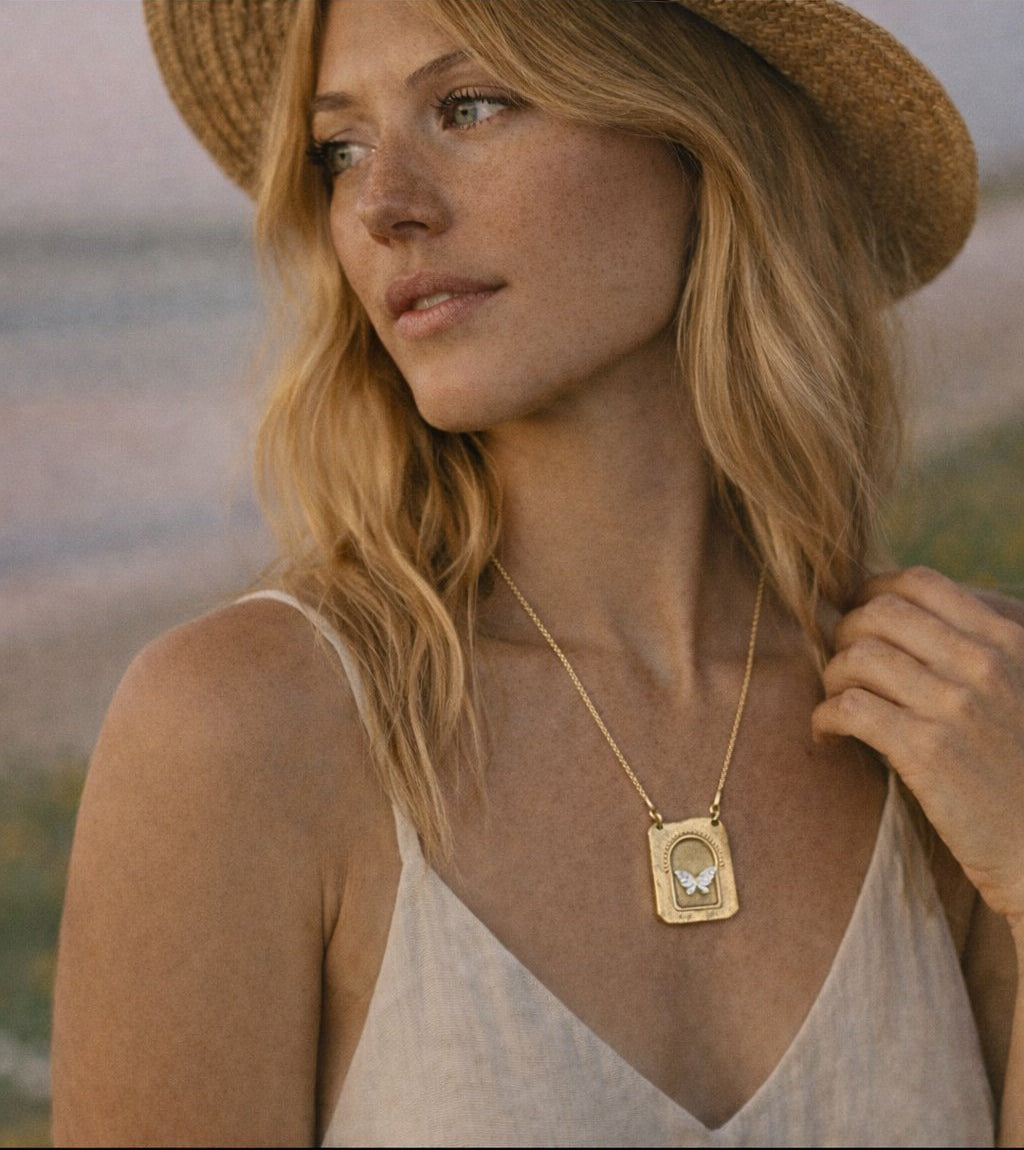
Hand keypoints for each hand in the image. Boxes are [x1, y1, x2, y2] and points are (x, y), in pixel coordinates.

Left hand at [812, 566, 1023, 928]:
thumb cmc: (1021, 765)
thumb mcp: (1020, 687)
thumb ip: (976, 646)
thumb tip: (906, 606)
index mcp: (1006, 642)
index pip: (920, 583)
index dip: (871, 591)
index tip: (854, 613)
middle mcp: (983, 665)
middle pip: (878, 614)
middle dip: (843, 632)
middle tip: (840, 664)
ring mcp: (954, 707)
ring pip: (857, 657)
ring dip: (832, 677)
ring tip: (836, 702)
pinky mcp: (926, 751)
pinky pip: (849, 708)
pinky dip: (825, 717)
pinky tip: (828, 734)